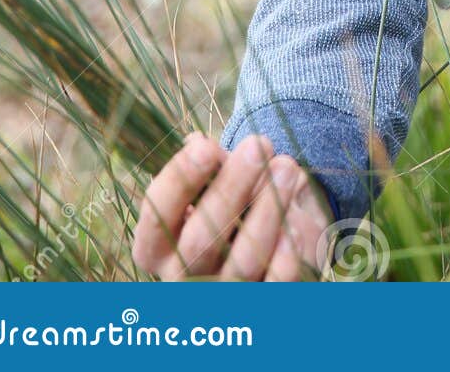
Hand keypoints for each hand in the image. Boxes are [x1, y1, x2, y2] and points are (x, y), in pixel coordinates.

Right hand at [132, 132, 333, 280]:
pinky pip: (277, 286)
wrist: (269, 244)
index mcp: (157, 247)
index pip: (155, 216)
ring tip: (286, 167)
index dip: (179, 181)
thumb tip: (195, 142)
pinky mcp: (263, 306)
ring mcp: (222, 299)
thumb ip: (206, 166)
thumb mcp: (212, 184)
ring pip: (243, 262)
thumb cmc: (230, 205)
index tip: (207, 146)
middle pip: (199, 241)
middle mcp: (181, 280)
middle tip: (258, 144)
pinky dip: (287, 253)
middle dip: (231, 187)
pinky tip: (294, 220)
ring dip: (268, 209)